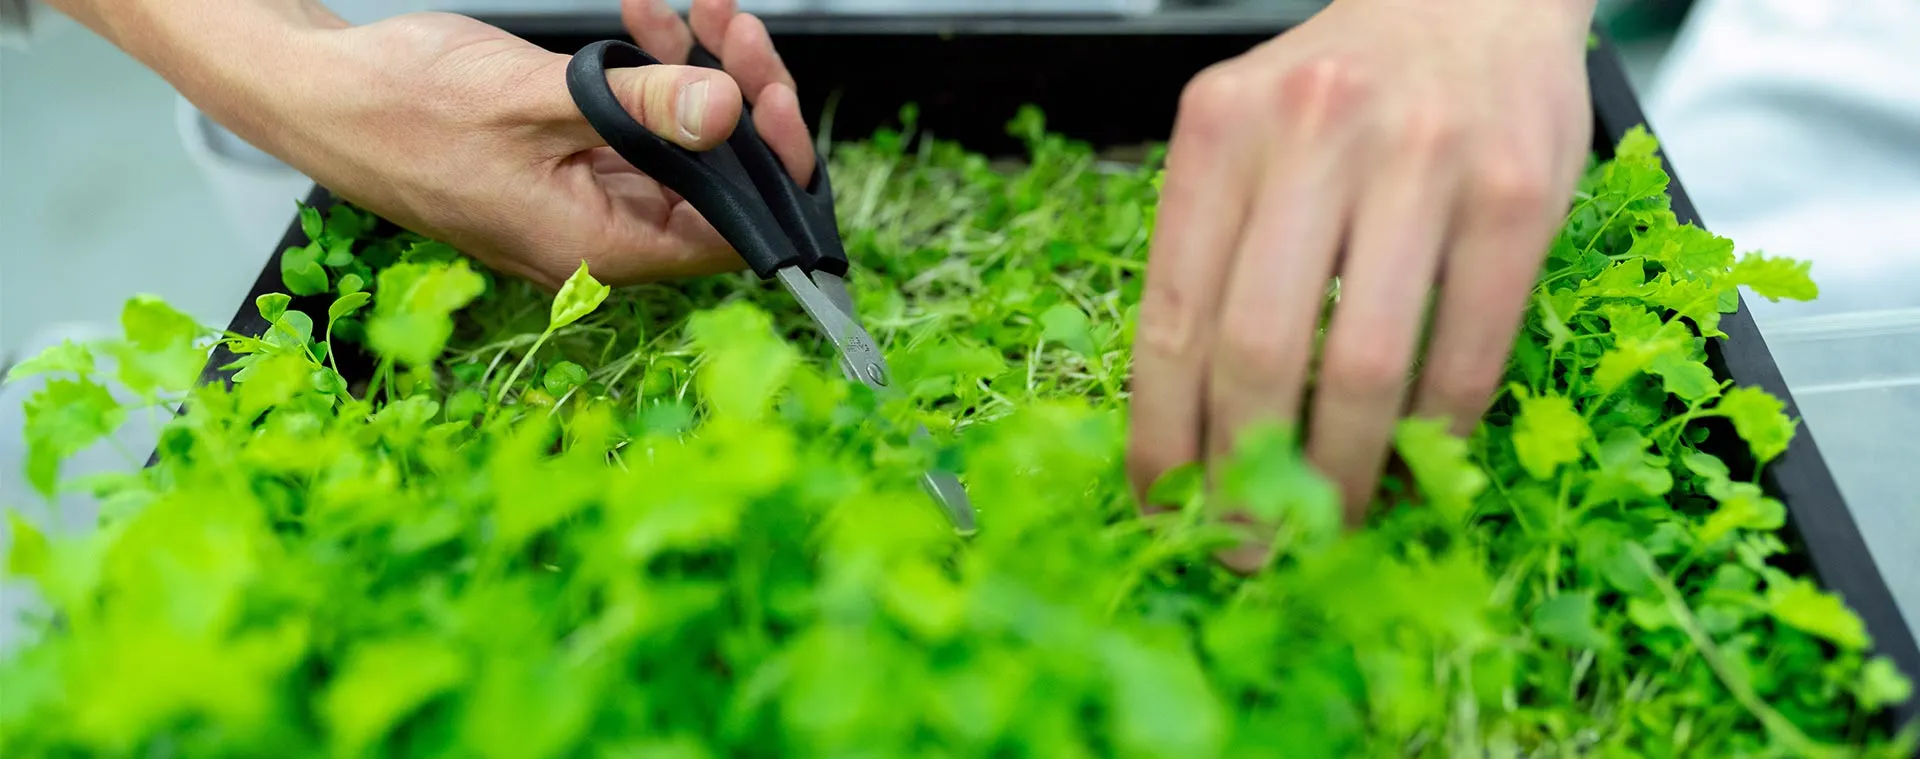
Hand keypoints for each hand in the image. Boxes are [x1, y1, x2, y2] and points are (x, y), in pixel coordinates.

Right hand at [159, 0, 814, 289]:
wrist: (318, 92)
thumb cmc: (402, 109)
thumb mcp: (537, 97)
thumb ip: (642, 107)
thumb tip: (728, 113)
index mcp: (601, 247)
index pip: (732, 232)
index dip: (770, 167)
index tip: (774, 96)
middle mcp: (601, 236)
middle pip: (716, 182)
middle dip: (738, 97)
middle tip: (733, 27)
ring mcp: (584, 200)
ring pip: (681, 146)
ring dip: (697, 73)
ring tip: (694, 9)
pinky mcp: (567, 164)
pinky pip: (636, 127)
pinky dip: (650, 73)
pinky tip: (645, 20)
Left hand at [1127, 0, 1596, 566]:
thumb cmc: (1345, 87)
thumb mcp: (1248, 134)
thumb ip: (1214, 249)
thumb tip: (1186, 421)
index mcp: (1222, 128)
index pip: (1170, 313)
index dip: (1162, 432)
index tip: (1161, 502)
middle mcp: (1314, 133)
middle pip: (1258, 351)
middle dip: (1245, 473)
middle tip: (1246, 541)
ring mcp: (1423, 160)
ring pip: (1365, 366)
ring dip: (1340, 474)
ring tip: (1324, 527)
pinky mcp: (1518, 194)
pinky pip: (1466, 351)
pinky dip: (1433, 432)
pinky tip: (1411, 466)